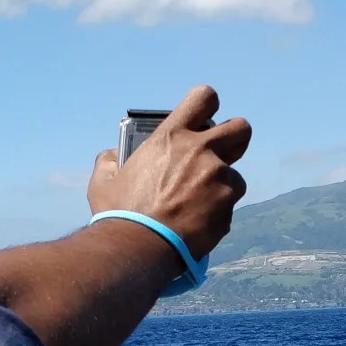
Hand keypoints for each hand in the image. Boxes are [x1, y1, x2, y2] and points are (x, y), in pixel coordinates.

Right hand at [87, 85, 251, 259]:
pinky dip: (220, 213)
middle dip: (236, 138)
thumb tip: (113, 155)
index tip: (207, 117)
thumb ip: (111, 160)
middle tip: (225, 152)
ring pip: (235, 176)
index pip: (204, 98)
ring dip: (223, 187)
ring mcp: (219, 178)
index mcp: (171, 137)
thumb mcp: (104, 180)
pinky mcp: (228, 205)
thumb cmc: (121, 214)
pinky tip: (200, 223)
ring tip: (200, 204)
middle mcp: (200, 151)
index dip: (209, 104)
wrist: (140, 247)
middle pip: (240, 128)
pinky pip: (230, 205)